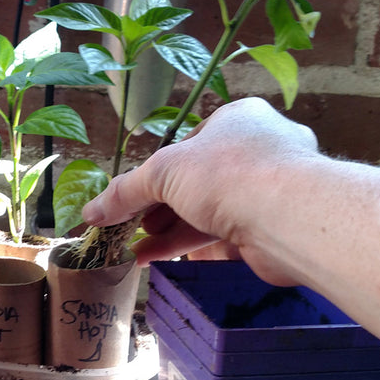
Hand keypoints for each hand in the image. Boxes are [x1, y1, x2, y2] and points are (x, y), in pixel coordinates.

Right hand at [84, 96, 379, 353]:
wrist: (290, 216)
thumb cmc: (228, 174)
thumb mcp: (164, 173)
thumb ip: (125, 191)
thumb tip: (89, 212)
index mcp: (237, 120)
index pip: (191, 144)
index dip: (158, 173)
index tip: (133, 198)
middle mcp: (258, 150)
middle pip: (199, 181)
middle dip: (160, 207)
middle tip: (131, 228)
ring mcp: (270, 190)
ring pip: (212, 211)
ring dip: (171, 231)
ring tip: (136, 251)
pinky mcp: (275, 226)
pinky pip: (226, 235)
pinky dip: (192, 246)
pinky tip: (161, 260)